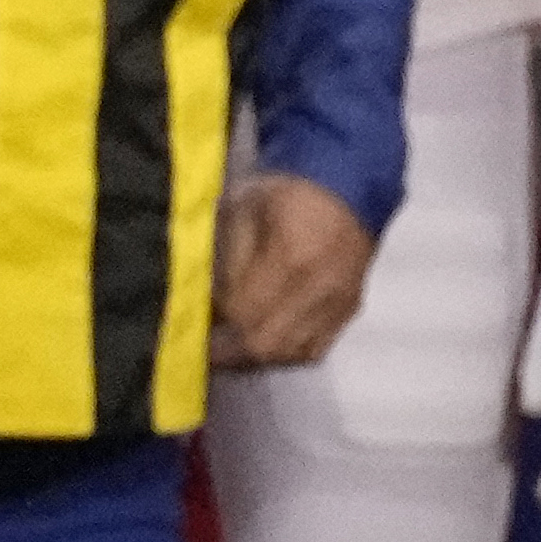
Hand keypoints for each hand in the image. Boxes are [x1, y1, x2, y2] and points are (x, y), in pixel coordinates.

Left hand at [214, 173, 375, 368]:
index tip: (191, 324)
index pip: (242, 311)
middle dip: (228, 353)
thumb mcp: (241, 210)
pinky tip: (264, 340)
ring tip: (228, 348)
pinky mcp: (349, 311)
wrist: (345, 185)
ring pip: (287, 354)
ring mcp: (338, 303)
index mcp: (290, 255)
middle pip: (265, 343)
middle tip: (204, 349)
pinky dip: (283, 353)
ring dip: (254, 356)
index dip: (212, 325)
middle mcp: (319, 287)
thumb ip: (223, 260)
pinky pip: (311, 351)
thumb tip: (207, 306)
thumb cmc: (284, 193)